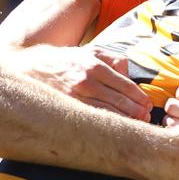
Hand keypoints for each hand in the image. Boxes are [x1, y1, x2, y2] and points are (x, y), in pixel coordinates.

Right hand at [23, 45, 151, 120]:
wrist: (30, 67)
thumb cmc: (65, 60)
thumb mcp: (90, 51)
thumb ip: (112, 58)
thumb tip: (129, 71)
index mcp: (95, 66)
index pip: (126, 86)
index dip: (140, 98)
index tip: (148, 105)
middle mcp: (86, 82)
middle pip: (120, 102)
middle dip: (137, 112)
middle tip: (146, 118)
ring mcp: (76, 97)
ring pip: (107, 114)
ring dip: (125, 121)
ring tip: (136, 125)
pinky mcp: (67, 108)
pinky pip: (92, 120)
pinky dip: (106, 125)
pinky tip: (115, 129)